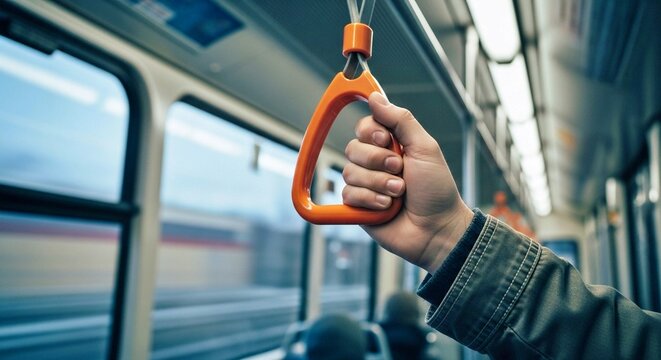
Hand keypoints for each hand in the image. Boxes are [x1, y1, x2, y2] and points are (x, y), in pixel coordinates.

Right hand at [342, 92, 473, 272]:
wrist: (437, 228)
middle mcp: (375, 163)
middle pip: (354, 148)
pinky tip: (386, 207)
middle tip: (400, 171)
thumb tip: (375, 97)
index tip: (385, 139)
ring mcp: (365, 184)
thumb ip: (401, 120)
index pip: (364, 126)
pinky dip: (370, 200)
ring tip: (398, 193)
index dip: (371, 131)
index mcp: (391, 145)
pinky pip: (348, 194)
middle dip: (378, 161)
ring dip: (378, 183)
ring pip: (350, 172)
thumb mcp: (424, 147)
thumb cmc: (436, 189)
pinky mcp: (357, 207)